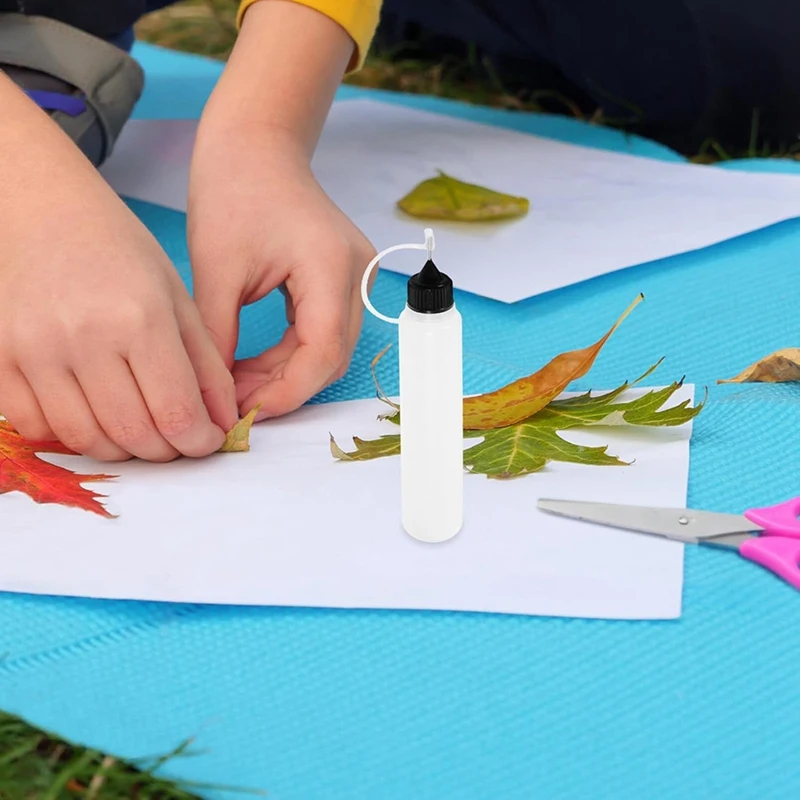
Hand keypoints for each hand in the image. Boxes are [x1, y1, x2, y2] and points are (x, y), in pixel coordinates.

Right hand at [0, 195, 238, 461]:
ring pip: (86, 439)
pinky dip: (73, 435)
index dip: (199, 440)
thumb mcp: (178, 300)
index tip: (207, 440)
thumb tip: (223, 424)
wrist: (43, 213)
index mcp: (139, 318)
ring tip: (140, 428)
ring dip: (122, 450)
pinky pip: (37, 427)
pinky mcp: (0, 359)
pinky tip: (95, 415)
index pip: (176, 413)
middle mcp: (84, 338)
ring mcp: (34, 351)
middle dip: (166, 450)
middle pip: (133, 435)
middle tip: (177, 438)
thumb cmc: (120, 252)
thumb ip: (206, 366)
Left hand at [188, 140, 374, 418]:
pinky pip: (323, 332)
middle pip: (332, 357)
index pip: (323, 352)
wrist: (257, 146)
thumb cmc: (233, 190)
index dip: (286, 392)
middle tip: (234, 403)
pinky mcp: (344, 280)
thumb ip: (219, 336)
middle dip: (284, 387)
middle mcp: (357, 274)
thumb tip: (217, 395)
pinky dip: (290, 354)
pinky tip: (254, 364)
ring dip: (286, 374)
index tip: (243, 411)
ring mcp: (357, 277)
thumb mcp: (217, 269)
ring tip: (237, 385)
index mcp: (330, 265)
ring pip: (329, 350)